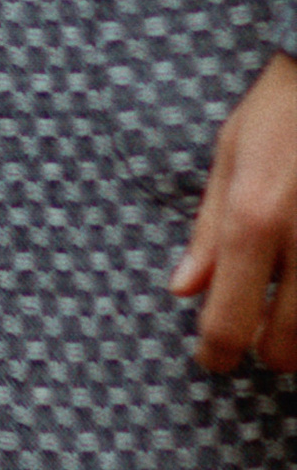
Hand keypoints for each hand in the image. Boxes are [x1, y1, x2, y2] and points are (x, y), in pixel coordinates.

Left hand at [169, 52, 296, 370]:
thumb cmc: (281, 112)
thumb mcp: (230, 158)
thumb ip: (208, 232)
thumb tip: (183, 290)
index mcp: (254, 220)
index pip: (229, 323)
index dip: (217, 354)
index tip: (215, 358)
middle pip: (287, 347)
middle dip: (268, 350)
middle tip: (261, 331)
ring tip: (290, 307)